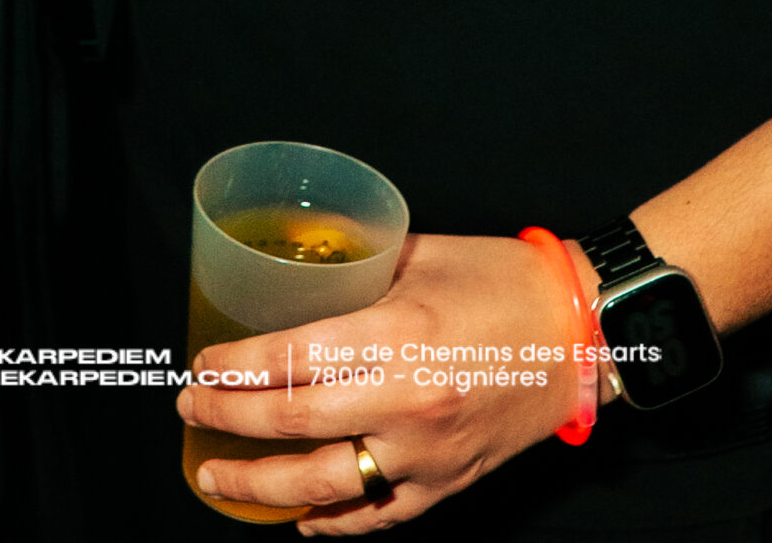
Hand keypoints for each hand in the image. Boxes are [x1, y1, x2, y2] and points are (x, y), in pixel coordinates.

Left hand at [179, 231, 581, 531]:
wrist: (580, 332)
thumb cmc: (501, 280)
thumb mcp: (419, 254)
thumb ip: (357, 273)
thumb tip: (299, 275)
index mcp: (397, 333)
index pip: (291, 359)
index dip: (234, 369)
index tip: (199, 367)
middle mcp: (407, 401)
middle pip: (294, 424)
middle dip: (228, 422)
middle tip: (191, 411)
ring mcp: (427, 453)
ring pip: (325, 486)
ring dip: (260, 486)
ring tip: (217, 476)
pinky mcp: (448, 483)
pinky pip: (378, 517)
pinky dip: (332, 522)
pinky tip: (301, 517)